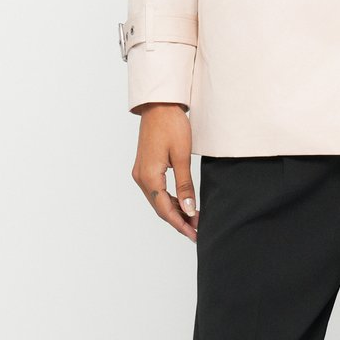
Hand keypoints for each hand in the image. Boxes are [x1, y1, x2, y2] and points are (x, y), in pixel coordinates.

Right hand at [131, 103, 198, 241]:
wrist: (159, 104)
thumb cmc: (171, 125)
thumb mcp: (182, 155)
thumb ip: (185, 185)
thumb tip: (189, 210)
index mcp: (149, 176)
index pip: (165, 209)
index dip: (180, 224)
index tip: (195, 234)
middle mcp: (141, 177)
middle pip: (160, 207)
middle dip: (179, 220)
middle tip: (197, 230)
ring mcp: (141, 172)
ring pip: (158, 199)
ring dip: (175, 210)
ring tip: (193, 219)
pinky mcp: (145, 166)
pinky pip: (157, 189)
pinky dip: (169, 198)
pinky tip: (182, 203)